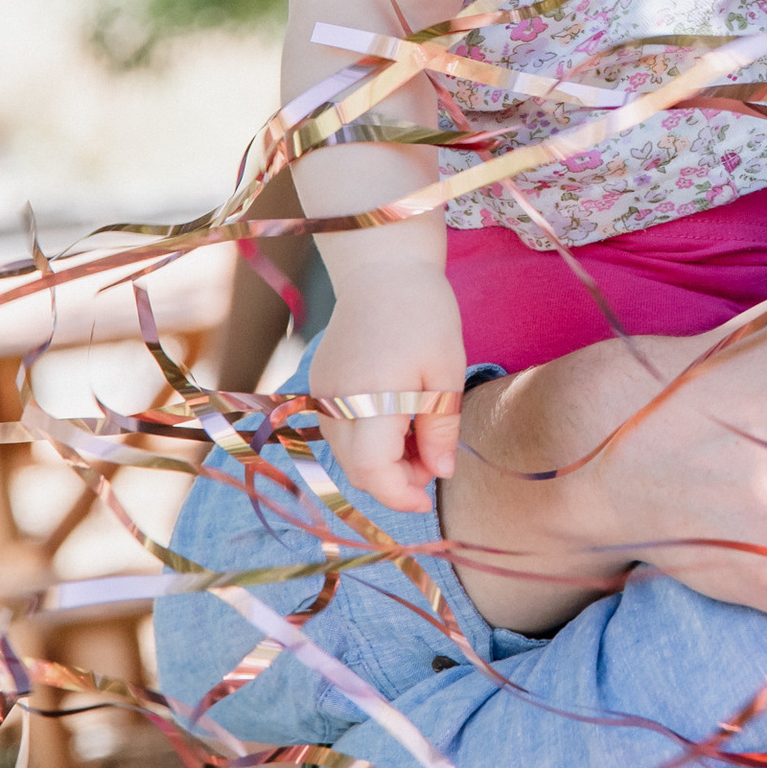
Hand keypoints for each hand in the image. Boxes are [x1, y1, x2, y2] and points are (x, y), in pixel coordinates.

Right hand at [309, 273, 462, 509]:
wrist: (383, 266)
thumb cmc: (424, 313)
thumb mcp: (445, 371)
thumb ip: (441, 427)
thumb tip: (441, 473)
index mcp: (370, 398)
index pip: (373, 472)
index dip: (400, 495)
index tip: (429, 501)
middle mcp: (336, 401)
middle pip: (357, 469)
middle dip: (396, 479)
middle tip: (434, 458)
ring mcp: (322, 392)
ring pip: (346, 453)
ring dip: (381, 460)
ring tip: (420, 435)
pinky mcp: (321, 383)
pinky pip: (340, 429)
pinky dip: (367, 439)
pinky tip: (398, 419)